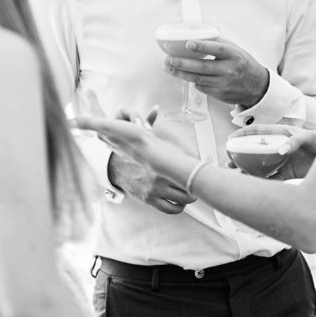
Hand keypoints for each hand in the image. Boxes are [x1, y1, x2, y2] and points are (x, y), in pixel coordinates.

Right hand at [73, 113, 196, 213]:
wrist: (115, 169)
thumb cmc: (132, 151)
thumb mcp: (142, 136)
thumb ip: (149, 121)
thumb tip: (155, 108)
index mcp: (160, 162)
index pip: (185, 169)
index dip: (194, 171)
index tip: (200, 170)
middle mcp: (158, 177)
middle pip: (188, 188)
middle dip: (194, 187)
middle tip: (197, 183)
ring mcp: (154, 191)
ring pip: (182, 200)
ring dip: (188, 198)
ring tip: (190, 192)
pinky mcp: (149, 201)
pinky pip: (171, 209)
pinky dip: (178, 207)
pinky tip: (179, 201)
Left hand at [164, 38, 268, 106]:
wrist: (257, 86)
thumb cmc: (243, 64)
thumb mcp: (235, 49)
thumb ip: (218, 43)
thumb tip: (196, 34)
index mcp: (234, 55)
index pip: (216, 49)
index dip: (201, 46)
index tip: (188, 43)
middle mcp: (229, 70)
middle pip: (201, 67)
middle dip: (182, 64)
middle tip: (168, 60)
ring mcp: (223, 84)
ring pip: (197, 79)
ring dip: (180, 74)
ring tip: (168, 68)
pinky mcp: (219, 94)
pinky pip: (201, 87)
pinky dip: (193, 81)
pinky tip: (187, 76)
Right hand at [226, 124, 315, 179]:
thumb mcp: (310, 137)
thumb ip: (295, 140)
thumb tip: (281, 150)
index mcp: (281, 134)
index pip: (258, 132)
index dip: (242, 134)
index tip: (229, 139)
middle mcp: (278, 147)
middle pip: (255, 150)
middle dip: (239, 156)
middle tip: (228, 162)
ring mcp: (282, 161)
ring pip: (260, 166)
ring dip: (247, 170)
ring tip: (235, 176)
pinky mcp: (288, 174)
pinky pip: (271, 178)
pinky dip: (262, 182)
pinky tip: (252, 187)